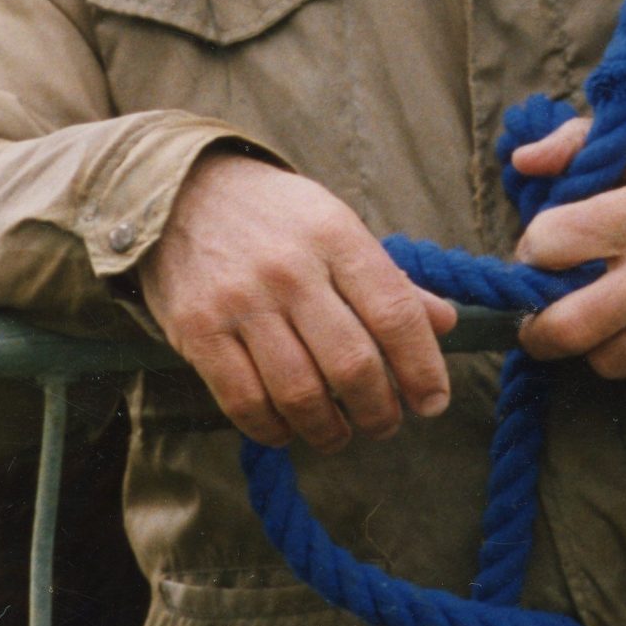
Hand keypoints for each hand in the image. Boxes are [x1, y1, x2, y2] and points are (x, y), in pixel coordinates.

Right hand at [138, 148, 455, 450]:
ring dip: (330, 430)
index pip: (395, 313)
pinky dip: (274, 429)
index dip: (423, 368)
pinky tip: (288, 430)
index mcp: (336, 235)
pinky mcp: (197, 330)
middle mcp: (290, 268)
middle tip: (385, 424)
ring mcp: (240, 300)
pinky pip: (245, 401)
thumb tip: (445, 323)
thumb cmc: (274, 216)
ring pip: (301, 392)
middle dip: (379, 410)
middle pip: (352, 363)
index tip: (433, 402)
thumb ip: (388, 278)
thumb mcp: (336, 225)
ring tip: (340, 433)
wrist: (180, 191)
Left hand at [511, 122, 625, 399]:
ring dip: (598, 346)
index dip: (532, 252)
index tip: (543, 253)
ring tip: (614, 318)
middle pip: (565, 327)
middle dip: (538, 328)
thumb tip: (522, 161)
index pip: (549, 243)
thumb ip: (576, 142)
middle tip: (543, 318)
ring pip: (605, 361)